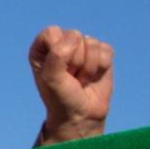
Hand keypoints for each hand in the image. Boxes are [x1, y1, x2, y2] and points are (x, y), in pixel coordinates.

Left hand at [29, 25, 112, 144]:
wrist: (81, 116)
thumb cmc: (60, 97)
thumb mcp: (51, 78)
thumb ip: (58, 54)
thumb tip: (77, 36)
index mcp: (43, 45)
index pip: (53, 32)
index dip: (58, 52)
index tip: (57, 71)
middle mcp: (62, 42)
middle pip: (74, 36)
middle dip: (75, 62)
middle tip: (71, 78)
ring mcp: (82, 47)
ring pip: (91, 43)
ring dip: (89, 67)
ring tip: (81, 79)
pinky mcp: (100, 54)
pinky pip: (106, 50)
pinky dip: (101, 67)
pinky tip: (94, 77)